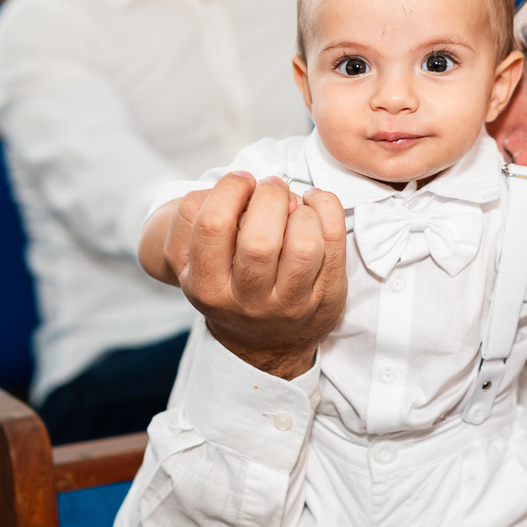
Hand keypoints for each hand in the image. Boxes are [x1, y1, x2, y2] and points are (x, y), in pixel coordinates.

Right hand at [165, 173, 346, 378]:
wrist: (262, 344)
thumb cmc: (227, 284)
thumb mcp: (192, 260)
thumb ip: (195, 215)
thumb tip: (241, 186)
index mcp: (206, 285)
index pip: (212, 224)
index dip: (230, 189)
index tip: (241, 182)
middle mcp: (248, 301)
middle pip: (259, 239)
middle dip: (269, 196)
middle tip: (270, 188)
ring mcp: (291, 303)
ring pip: (304, 245)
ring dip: (300, 209)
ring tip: (293, 205)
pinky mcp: (326, 296)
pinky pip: (335, 243)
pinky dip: (327, 209)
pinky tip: (314, 205)